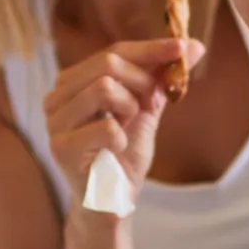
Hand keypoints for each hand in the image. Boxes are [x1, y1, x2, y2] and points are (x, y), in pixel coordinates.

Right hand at [43, 37, 203, 202]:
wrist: (112, 203)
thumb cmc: (122, 157)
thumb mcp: (146, 110)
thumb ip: (162, 78)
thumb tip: (194, 45)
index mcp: (73, 83)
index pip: (113, 51)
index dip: (150, 49)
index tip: (181, 47)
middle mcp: (56, 98)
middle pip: (107, 63)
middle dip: (142, 83)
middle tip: (151, 106)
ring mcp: (54, 123)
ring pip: (104, 88)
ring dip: (130, 110)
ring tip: (126, 130)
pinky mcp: (61, 149)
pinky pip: (107, 128)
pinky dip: (122, 140)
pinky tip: (114, 153)